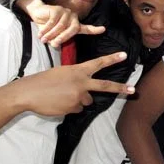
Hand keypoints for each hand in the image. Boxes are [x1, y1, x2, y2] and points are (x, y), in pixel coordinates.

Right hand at [16, 52, 134, 115]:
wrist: (29, 92)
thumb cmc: (44, 81)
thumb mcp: (62, 73)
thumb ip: (77, 79)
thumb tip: (86, 93)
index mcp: (78, 70)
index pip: (98, 63)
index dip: (112, 59)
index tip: (124, 55)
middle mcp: (81, 83)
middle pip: (105, 86)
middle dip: (120, 88)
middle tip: (133, 90)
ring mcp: (78, 96)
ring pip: (86, 101)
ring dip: (78, 100)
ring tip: (62, 96)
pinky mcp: (73, 108)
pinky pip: (77, 109)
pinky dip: (70, 107)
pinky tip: (59, 103)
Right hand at [18, 0, 104, 46]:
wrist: (37, 14)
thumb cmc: (47, 27)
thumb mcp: (53, 36)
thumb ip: (57, 40)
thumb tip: (55, 44)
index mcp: (74, 25)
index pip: (86, 28)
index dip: (94, 29)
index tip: (103, 29)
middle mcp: (73, 18)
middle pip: (73, 29)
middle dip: (63, 38)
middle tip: (54, 44)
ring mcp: (67, 12)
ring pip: (61, 26)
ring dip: (52, 34)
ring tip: (43, 39)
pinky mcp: (58, 9)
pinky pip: (53, 21)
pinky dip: (46, 29)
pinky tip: (41, 33)